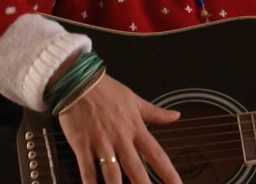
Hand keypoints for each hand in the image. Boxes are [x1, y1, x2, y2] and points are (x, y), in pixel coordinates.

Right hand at [58, 74, 181, 182]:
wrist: (79, 82)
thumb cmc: (106, 90)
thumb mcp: (135, 100)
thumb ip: (155, 113)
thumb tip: (176, 115)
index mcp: (136, 128)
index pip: (156, 154)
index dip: (168, 172)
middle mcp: (121, 138)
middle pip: (136, 169)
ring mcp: (101, 143)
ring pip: (112, 173)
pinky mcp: (82, 145)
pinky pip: (87, 170)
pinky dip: (90, 183)